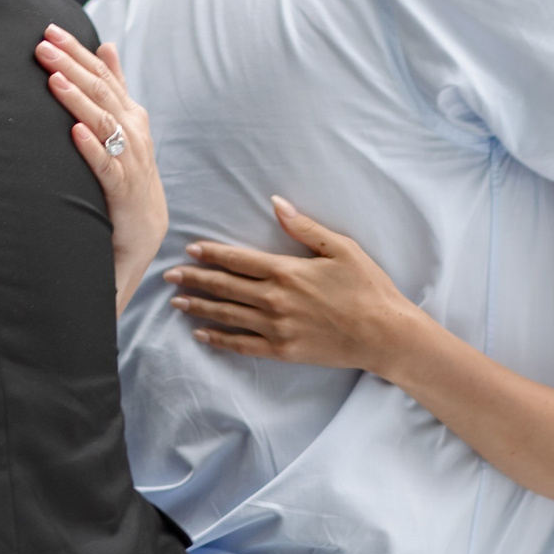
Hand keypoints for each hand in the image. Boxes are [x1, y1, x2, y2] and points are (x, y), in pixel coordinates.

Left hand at [36, 25, 164, 312]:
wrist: (141, 233)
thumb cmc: (126, 175)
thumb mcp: (123, 126)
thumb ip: (115, 86)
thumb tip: (106, 45)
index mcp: (130, 115)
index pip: (103, 75)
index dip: (77, 52)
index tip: (50, 31)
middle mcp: (133, 133)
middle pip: (101, 92)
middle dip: (71, 67)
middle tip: (43, 46)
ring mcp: (130, 161)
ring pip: (103, 123)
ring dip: (78, 101)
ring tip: (53, 80)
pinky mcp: (122, 191)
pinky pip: (106, 166)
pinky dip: (91, 148)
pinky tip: (74, 132)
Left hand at [165, 197, 418, 371]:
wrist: (385, 333)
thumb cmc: (367, 287)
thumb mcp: (341, 248)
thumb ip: (304, 227)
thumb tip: (276, 203)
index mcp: (286, 271)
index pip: (237, 259)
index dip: (210, 254)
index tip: (189, 250)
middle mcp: (274, 299)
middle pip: (224, 287)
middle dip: (194, 279)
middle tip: (168, 276)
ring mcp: (276, 327)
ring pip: (227, 315)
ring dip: (199, 308)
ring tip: (176, 302)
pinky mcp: (282, 350)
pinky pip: (242, 345)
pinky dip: (218, 339)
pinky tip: (201, 333)